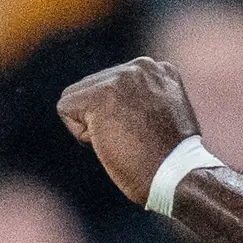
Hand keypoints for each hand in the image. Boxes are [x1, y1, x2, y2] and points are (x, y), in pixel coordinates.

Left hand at [56, 56, 203, 206]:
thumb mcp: (165, 115)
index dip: (120, 116)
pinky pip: (66, 109)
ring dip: (94, 126)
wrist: (176, 176)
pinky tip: (111, 142)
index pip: (114, 85)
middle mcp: (142, 66)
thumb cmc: (170, 161)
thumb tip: (116, 105)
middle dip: (105, 119)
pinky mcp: (100, 95)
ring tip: (125, 140)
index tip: (147, 133)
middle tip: (136, 140)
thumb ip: (143, 99)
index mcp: (160, 70)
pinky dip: (81, 134)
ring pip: (78, 98)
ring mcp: (121, 78)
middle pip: (93, 88)